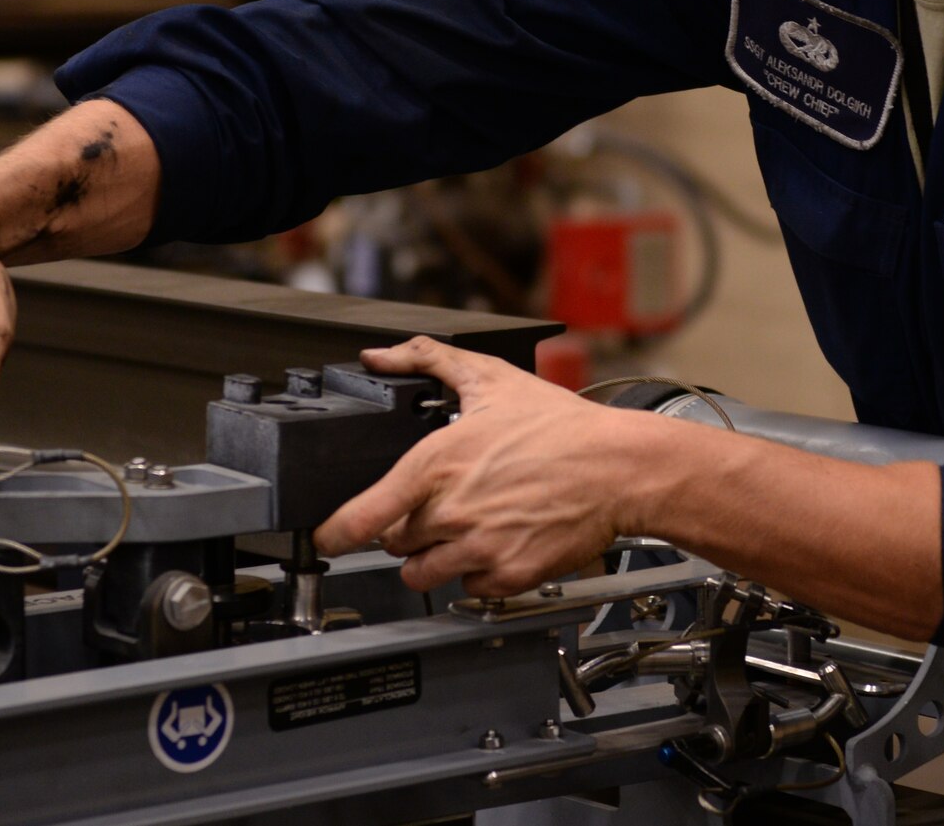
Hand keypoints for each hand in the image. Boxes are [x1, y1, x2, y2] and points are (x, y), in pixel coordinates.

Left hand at [314, 337, 648, 596]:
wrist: (618, 468)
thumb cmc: (561, 426)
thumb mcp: (489, 378)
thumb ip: (425, 360)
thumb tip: (381, 355)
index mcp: (436, 464)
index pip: (362, 517)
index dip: (334, 533)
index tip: (325, 538)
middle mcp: (451, 511)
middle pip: (394, 543)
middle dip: (406, 527)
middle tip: (435, 506)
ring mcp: (479, 548)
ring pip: (423, 573)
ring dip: (432, 557)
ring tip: (460, 531)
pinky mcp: (509, 575)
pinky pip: (469, 587)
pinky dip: (475, 572)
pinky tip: (494, 542)